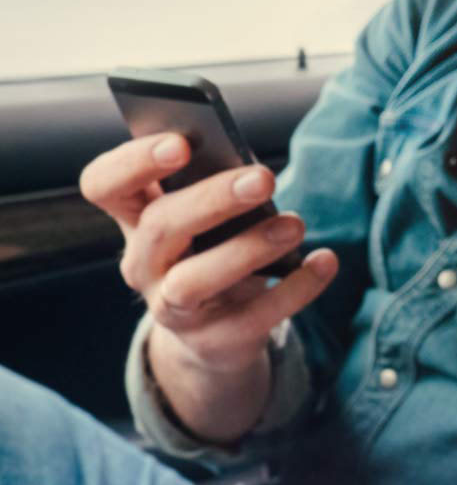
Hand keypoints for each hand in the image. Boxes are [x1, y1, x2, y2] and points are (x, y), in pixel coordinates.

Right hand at [80, 134, 337, 375]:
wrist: (214, 333)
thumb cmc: (213, 249)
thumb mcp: (207, 218)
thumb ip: (216, 187)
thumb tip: (253, 171)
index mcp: (135, 218)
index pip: (104, 185)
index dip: (134, 163)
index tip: (181, 144)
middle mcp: (143, 264)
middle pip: (159, 227)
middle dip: (212, 199)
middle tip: (265, 178)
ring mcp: (172, 307)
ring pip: (194, 281)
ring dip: (247, 249)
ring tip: (295, 224)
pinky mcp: (215, 340)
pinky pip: (254, 316)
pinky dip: (296, 288)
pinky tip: (325, 260)